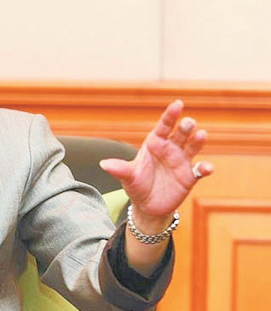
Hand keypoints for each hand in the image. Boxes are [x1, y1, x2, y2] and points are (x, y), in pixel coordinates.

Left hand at [100, 100, 213, 222]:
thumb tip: (103, 164)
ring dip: (198, 140)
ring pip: (193, 146)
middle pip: (180, 133)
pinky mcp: (190, 176)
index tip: (178, 104)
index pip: (163, 126)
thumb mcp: (128, 177)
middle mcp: (170, 149)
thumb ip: (120, 170)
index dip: (170, 115)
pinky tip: (206, 168)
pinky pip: (200, 169)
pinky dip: (205, 168)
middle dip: (185, 127)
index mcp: (154, 144)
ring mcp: (181, 161)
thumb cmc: (136, 185)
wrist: (147, 205)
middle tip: (188, 122)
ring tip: (201, 135)